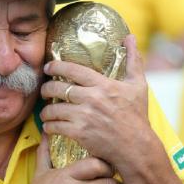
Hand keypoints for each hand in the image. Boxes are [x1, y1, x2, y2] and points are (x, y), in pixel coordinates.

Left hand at [40, 35, 152, 169]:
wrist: (136, 147)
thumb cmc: (138, 116)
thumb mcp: (139, 85)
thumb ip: (133, 59)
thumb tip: (130, 36)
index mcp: (104, 85)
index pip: (73, 70)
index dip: (56, 66)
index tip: (48, 67)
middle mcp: (92, 98)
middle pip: (58, 88)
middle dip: (46, 88)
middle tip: (44, 90)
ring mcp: (84, 116)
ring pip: (53, 109)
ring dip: (45, 111)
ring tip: (46, 112)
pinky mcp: (79, 133)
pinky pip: (55, 127)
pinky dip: (49, 127)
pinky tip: (49, 127)